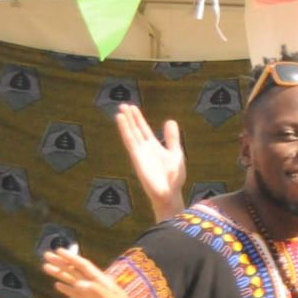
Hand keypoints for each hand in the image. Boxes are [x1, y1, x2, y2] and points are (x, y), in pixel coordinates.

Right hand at [41, 248, 141, 297]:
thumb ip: (97, 291)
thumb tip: (78, 283)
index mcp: (101, 281)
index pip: (84, 266)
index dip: (72, 258)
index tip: (59, 251)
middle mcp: (94, 284)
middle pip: (75, 271)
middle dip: (61, 263)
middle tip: (46, 255)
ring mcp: (90, 294)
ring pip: (72, 280)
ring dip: (60, 273)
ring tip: (46, 267)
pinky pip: (74, 294)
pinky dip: (65, 289)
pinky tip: (56, 284)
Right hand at [117, 104, 186, 220]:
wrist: (170, 193)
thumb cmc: (174, 177)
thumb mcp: (176, 153)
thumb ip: (172, 138)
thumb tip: (170, 121)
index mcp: (154, 147)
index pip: (144, 130)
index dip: (138, 119)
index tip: (132, 108)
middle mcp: (145, 149)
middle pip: (135, 130)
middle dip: (130, 118)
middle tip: (124, 104)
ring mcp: (140, 153)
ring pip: (131, 134)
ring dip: (126, 123)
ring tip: (121, 110)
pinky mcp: (137, 158)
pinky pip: (130, 141)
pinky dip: (125, 130)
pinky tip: (121, 121)